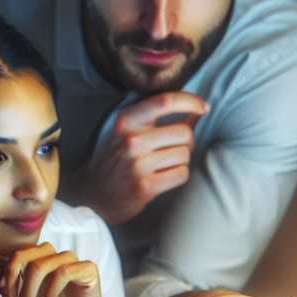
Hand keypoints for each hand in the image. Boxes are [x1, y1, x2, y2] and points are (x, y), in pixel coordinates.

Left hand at [0, 242, 102, 296]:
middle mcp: (52, 253)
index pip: (12, 258)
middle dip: (13, 287)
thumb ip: (3, 285)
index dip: (5, 280)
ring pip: (39, 266)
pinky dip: (51, 290)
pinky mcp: (87, 268)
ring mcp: (70, 258)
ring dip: (28, 295)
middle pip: (22, 257)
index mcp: (35, 256)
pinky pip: (63, 272)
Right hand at [82, 91, 206, 225]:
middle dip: (186, 140)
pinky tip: (163, 176)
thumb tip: (198, 109)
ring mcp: (137, 164)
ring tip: (164, 163)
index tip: (203, 107)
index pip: (165, 101)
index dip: (190, 101)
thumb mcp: (126, 129)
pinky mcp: (145, 186)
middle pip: (184, 132)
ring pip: (185, 154)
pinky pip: (181, 174)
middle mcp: (131, 140)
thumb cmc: (115, 158)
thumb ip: (156, 115)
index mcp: (125, 120)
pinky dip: (178, 175)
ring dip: (180, 159)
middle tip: (173, 147)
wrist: (93, 194)